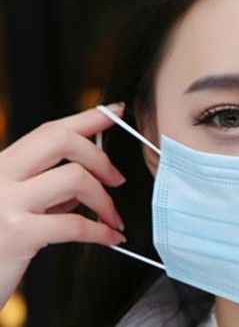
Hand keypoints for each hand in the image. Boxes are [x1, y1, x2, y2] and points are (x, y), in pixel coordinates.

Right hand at [0, 103, 126, 308]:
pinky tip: (110, 237)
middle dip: (99, 156)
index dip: (86, 118)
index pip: (48, 131)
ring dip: (104, 199)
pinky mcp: (17, 234)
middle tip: (116, 179)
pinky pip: (75, 224)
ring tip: (112, 217)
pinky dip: (102, 231)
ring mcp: (4, 203)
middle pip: (60, 140)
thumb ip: (48, 187)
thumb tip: (91, 170)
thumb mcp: (18, 206)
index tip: (114, 112)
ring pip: (74, 178)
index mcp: (0, 167)